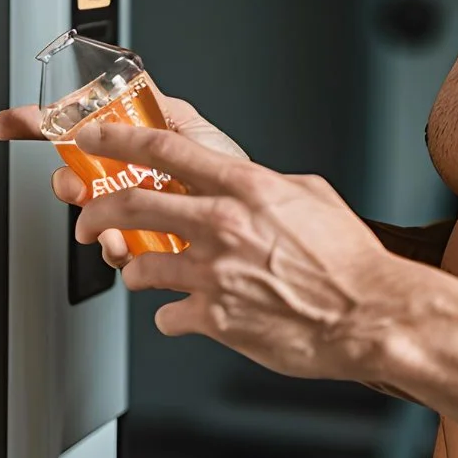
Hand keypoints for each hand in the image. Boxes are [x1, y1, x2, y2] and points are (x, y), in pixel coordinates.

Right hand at [0, 86, 247, 266]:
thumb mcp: (191, 128)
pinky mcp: (143, 249)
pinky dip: (116, 251)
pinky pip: (114, 252)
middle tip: (75, 186)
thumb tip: (124, 76)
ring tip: (111, 226)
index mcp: (129, 147)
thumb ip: (153, 105)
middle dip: (65, 183)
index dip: (37, 124)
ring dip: (92, 222)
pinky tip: (130, 247)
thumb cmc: (230, 172)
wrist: (256, 224)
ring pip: (88, 218)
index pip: (74, 131)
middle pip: (71, 178)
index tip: (9, 123)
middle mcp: (125, 181)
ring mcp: (132, 216)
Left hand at [67, 121, 395, 379]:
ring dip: (131, 268)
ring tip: (138, 272)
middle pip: (132, 205)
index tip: (94, 138)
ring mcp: (214, 274)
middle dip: (96, 210)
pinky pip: (169, 316)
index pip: (164, 150)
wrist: (369, 315)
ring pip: (140, 265)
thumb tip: (249, 185)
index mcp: (245, 188)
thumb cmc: (350, 259)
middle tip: (87, 217)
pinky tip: (184, 315)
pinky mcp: (215, 319)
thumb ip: (268, 186)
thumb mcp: (312, 196)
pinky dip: (171, 316)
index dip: (117, 139)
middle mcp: (222, 225)